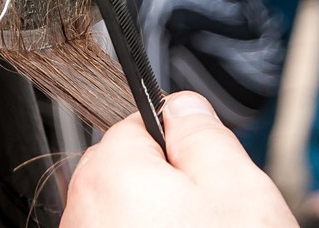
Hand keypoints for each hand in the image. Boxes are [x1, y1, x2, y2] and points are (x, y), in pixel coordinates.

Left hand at [61, 91, 295, 227]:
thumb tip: (183, 102)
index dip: (183, 145)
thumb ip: (205, 132)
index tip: (208, 171)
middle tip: (213, 216)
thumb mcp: (236, 187)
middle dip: (170, 184)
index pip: (140, 123)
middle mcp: (82, 206)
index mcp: (112, 169)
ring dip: (158, 217)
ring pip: (127, 210)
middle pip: (130, 170)